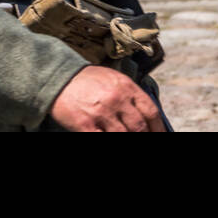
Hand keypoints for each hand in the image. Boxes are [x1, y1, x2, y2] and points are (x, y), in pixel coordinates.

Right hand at [49, 65, 164, 131]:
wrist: (57, 77)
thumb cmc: (87, 80)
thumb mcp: (112, 79)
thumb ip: (130, 96)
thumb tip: (146, 119)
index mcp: (126, 86)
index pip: (151, 112)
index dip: (158, 128)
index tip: (159, 134)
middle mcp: (116, 99)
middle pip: (139, 128)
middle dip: (143, 136)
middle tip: (142, 137)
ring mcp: (101, 113)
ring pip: (124, 136)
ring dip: (125, 138)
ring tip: (122, 135)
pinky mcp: (85, 124)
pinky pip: (103, 139)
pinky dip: (108, 140)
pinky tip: (106, 136)